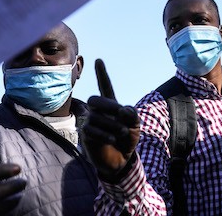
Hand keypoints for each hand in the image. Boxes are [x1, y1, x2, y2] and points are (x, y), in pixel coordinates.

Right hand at [81, 59, 140, 179]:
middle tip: (122, 115)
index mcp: (112, 105)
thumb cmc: (128, 140)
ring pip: (95, 116)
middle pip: (96, 99)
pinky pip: (91, 130)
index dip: (101, 74)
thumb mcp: (135, 126)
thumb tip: (122, 109)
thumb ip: (132, 115)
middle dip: (109, 106)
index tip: (98, 60)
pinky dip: (105, 134)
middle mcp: (98, 111)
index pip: (105, 86)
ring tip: (122, 133)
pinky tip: (113, 140)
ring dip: (112, 124)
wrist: (121, 160)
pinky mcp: (86, 135)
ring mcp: (90, 122)